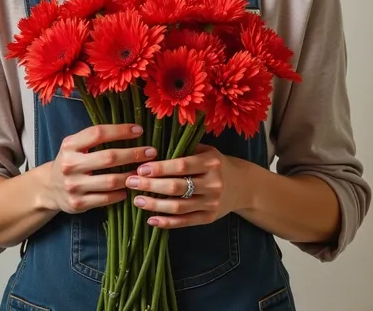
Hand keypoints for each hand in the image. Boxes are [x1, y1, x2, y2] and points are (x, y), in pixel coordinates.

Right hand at [47, 124, 156, 213]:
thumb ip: (95, 138)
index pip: (98, 133)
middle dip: (134, 154)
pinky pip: (107, 198)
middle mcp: (70, 165)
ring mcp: (73, 186)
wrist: (49, 188)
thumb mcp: (75, 145)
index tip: (139, 131)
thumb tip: (131, 130)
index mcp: (70, 145)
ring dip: (132, 175)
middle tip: (151, 152)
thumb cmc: (71, 161)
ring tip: (145, 171)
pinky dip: (121, 193)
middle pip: (109, 158)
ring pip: (111, 181)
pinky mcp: (78, 204)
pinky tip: (130, 187)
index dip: (121, 131)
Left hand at [125, 144, 249, 228]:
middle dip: (151, 186)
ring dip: (155, 205)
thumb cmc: (216, 164)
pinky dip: (167, 222)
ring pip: (179, 207)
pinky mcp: (209, 218)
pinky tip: (151, 219)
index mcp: (210, 162)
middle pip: (177, 187)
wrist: (242, 186)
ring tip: (137, 200)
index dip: (159, 168)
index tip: (140, 168)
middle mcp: (213, 183)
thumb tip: (151, 150)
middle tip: (130, 183)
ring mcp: (212, 203)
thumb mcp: (205, 151)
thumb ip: (184, 150)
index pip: (181, 166)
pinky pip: (185, 222)